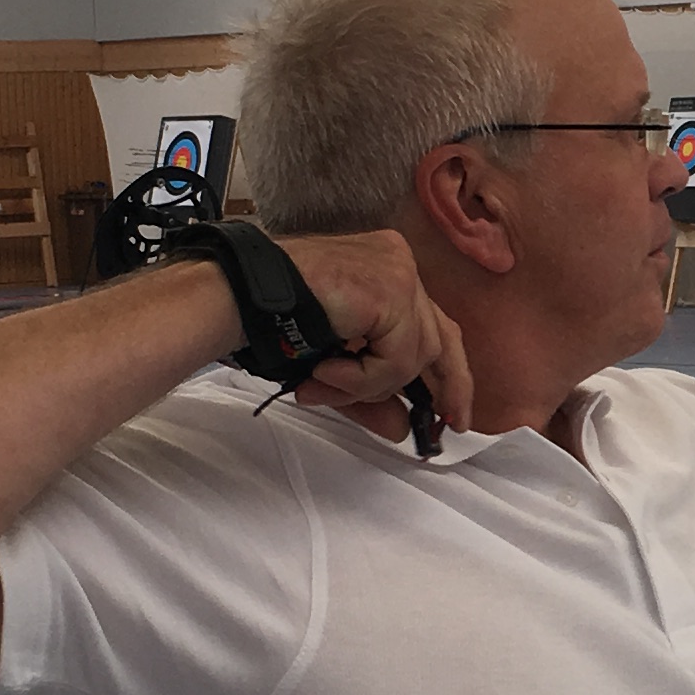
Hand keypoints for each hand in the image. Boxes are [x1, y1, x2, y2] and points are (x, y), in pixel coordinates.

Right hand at [273, 231, 475, 445]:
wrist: (240, 297)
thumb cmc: (274, 321)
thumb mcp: (334, 367)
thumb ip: (369, 395)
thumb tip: (402, 431)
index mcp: (386, 271)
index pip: (434, 324)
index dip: (449, 373)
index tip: (454, 413)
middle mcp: (398, 263)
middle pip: (441, 337)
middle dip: (442, 388)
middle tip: (443, 426)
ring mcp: (398, 273)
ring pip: (414, 355)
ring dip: (369, 386)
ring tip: (323, 385)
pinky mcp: (391, 290)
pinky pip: (397, 357)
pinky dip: (364, 378)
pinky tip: (326, 369)